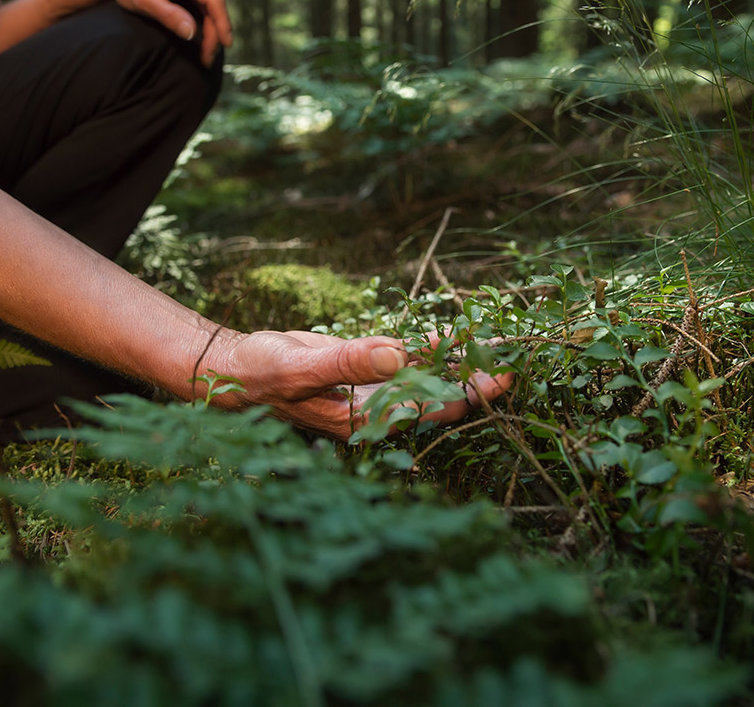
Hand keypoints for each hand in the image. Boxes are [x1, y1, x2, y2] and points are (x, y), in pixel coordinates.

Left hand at [91, 0, 232, 64]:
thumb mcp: (143, 1)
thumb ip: (168, 15)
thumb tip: (192, 34)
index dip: (222, 23)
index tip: (226, 44)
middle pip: (214, 4)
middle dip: (214, 33)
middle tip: (207, 59)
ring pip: (210, 5)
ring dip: (211, 29)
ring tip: (206, 54)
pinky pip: (204, 2)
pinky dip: (205, 21)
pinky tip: (203, 38)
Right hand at [202, 330, 513, 440]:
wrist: (236, 369)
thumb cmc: (261, 375)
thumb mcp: (299, 367)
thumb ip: (347, 362)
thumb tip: (398, 354)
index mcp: (366, 418)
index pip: (432, 411)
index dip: (470, 392)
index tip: (502, 371)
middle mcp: (377, 409)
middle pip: (442, 399)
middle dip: (478, 380)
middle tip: (517, 356)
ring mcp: (374, 390)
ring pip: (430, 379)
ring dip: (461, 363)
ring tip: (500, 343)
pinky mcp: (368, 371)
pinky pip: (410, 362)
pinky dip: (433, 349)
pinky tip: (458, 335)